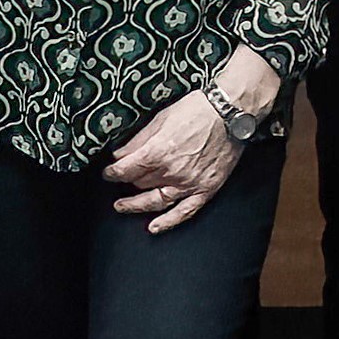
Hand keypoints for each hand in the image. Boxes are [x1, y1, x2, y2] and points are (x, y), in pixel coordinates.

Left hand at [103, 53, 270, 234]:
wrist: (230, 113)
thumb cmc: (197, 111)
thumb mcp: (160, 119)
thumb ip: (138, 140)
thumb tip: (119, 155)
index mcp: (158, 152)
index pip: (126, 171)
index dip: (112, 173)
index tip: (107, 172)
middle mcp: (171, 171)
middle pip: (140, 184)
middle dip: (126, 182)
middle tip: (118, 181)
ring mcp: (189, 183)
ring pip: (156, 201)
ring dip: (136, 205)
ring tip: (122, 206)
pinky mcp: (205, 189)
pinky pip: (185, 212)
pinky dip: (168, 222)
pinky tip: (153, 227)